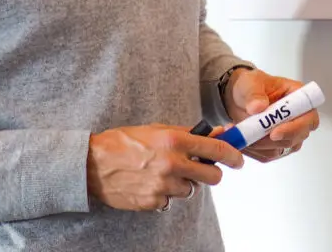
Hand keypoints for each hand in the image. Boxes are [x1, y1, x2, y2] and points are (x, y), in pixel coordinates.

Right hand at [87, 124, 243, 210]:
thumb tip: (216, 134)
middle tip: (204, 170)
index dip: (233, 155)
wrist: (93, 164)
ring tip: (165, 173)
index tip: (239, 159)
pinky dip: (165, 195)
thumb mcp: (156, 129)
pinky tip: (151, 183)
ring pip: (191, 190)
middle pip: (211, 176)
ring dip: (184, 184)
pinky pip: (170, 201)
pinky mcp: (153, 202)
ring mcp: (162, 185)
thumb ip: (187, 133)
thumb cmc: (124, 142)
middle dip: (212, 173)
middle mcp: (171, 163)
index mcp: (174, 141)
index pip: (215, 148)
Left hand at [223, 69, 319, 162]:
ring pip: (280, 149)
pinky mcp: (276, 147)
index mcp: (299, 97)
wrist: (239, 99)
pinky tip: (241, 139)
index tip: (274, 132)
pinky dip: (252, 150)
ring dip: (258, 145)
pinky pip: (266, 155)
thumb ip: (254, 93)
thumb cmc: (250, 86)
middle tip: (251, 136)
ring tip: (240, 132)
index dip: (296, 127)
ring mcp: (289, 135)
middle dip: (272, 140)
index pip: (309, 117)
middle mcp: (299, 118)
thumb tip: (258, 106)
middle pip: (297, 137)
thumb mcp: (250, 83)